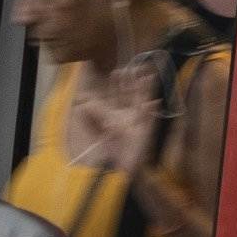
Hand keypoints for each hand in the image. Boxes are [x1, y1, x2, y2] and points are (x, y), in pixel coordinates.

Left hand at [80, 62, 164, 178]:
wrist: (118, 170)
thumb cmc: (108, 152)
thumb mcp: (94, 132)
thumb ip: (88, 116)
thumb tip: (82, 101)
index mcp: (117, 115)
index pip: (118, 95)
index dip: (118, 84)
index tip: (117, 71)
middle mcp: (129, 116)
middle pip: (132, 95)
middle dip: (132, 81)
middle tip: (133, 67)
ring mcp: (139, 123)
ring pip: (143, 102)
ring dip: (145, 90)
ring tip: (147, 75)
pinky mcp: (146, 133)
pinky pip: (150, 120)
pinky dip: (151, 111)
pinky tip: (154, 101)